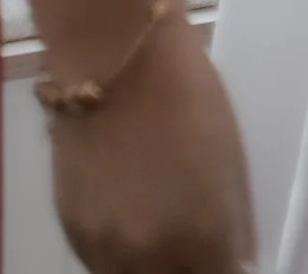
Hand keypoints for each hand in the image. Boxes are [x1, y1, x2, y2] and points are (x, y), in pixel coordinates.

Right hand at [50, 12, 255, 272]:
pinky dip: (118, 252)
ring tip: (160, 227)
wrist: (115, 56)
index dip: (224, 268)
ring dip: (150, 265)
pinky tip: (129, 214)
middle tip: (194, 244)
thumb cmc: (188, 95)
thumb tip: (235, 262)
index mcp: (200, 241)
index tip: (224, 257)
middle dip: (185, 268)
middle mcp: (149, 260)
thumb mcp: (231, 162)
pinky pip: (101, 261)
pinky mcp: (71, 231)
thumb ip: (232, 227)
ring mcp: (104, 250)